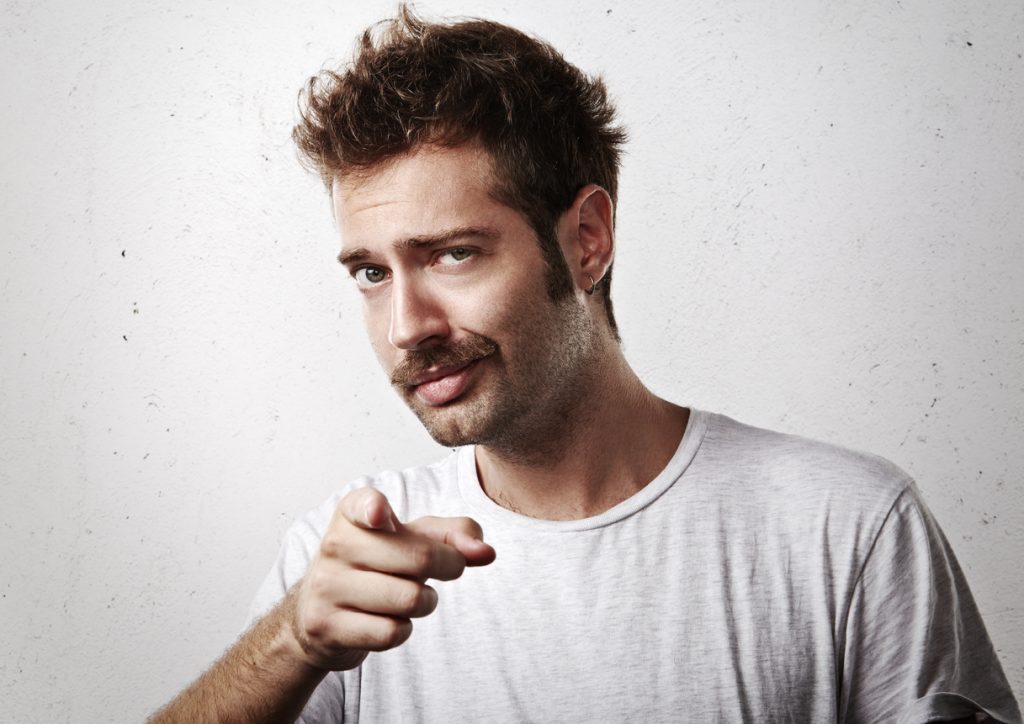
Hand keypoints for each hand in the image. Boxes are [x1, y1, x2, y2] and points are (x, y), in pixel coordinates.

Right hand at [289, 487, 495, 670]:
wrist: (321, 614)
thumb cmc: (378, 566)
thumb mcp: (413, 540)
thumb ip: (455, 536)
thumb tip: (486, 552)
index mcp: (353, 514)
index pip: (363, 504)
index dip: (374, 508)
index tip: (381, 514)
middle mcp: (334, 544)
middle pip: (419, 558)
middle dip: (450, 566)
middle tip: (450, 568)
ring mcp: (326, 586)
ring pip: (409, 598)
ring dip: (427, 602)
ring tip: (415, 596)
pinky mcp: (326, 625)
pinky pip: (391, 632)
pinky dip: (403, 630)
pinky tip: (390, 620)